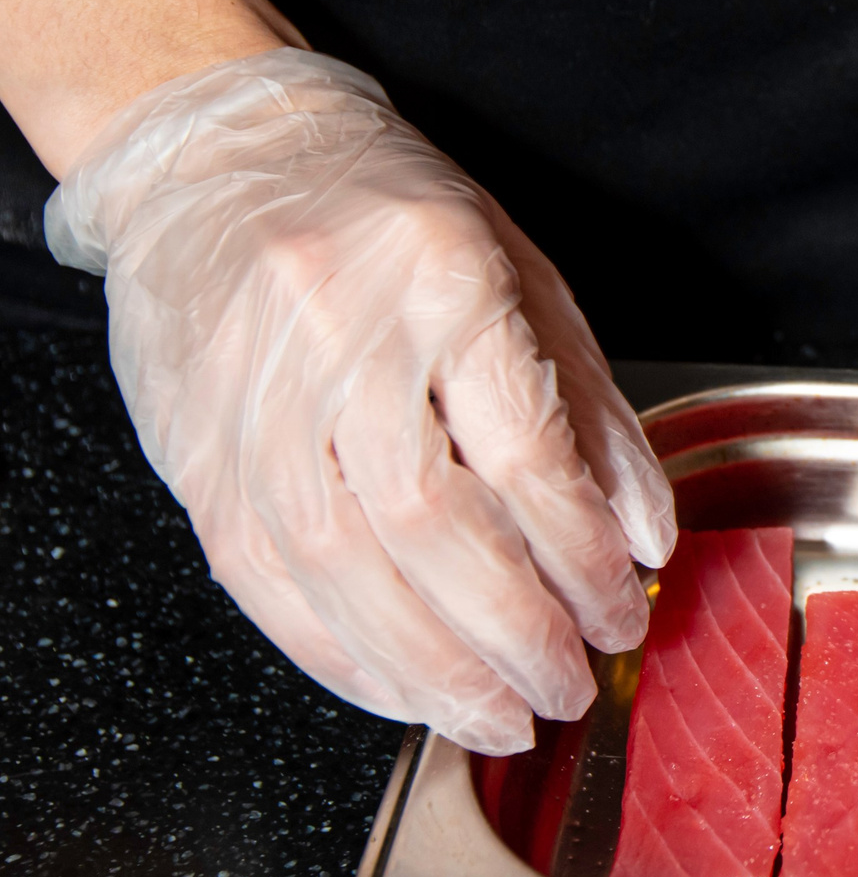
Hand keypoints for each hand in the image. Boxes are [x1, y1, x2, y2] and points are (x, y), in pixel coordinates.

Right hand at [46, 49, 676, 752]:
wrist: (224, 160)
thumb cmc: (392, 218)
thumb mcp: (526, 279)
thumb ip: (591, 413)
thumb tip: (644, 536)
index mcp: (439, 279)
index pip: (523, 454)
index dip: (581, 556)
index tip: (623, 612)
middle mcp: (334, 339)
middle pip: (432, 528)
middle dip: (513, 634)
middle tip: (568, 689)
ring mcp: (250, 401)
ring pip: (341, 572)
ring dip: (431, 670)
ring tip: (499, 717)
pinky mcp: (194, 453)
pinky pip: (263, 583)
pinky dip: (341, 656)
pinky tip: (404, 692)